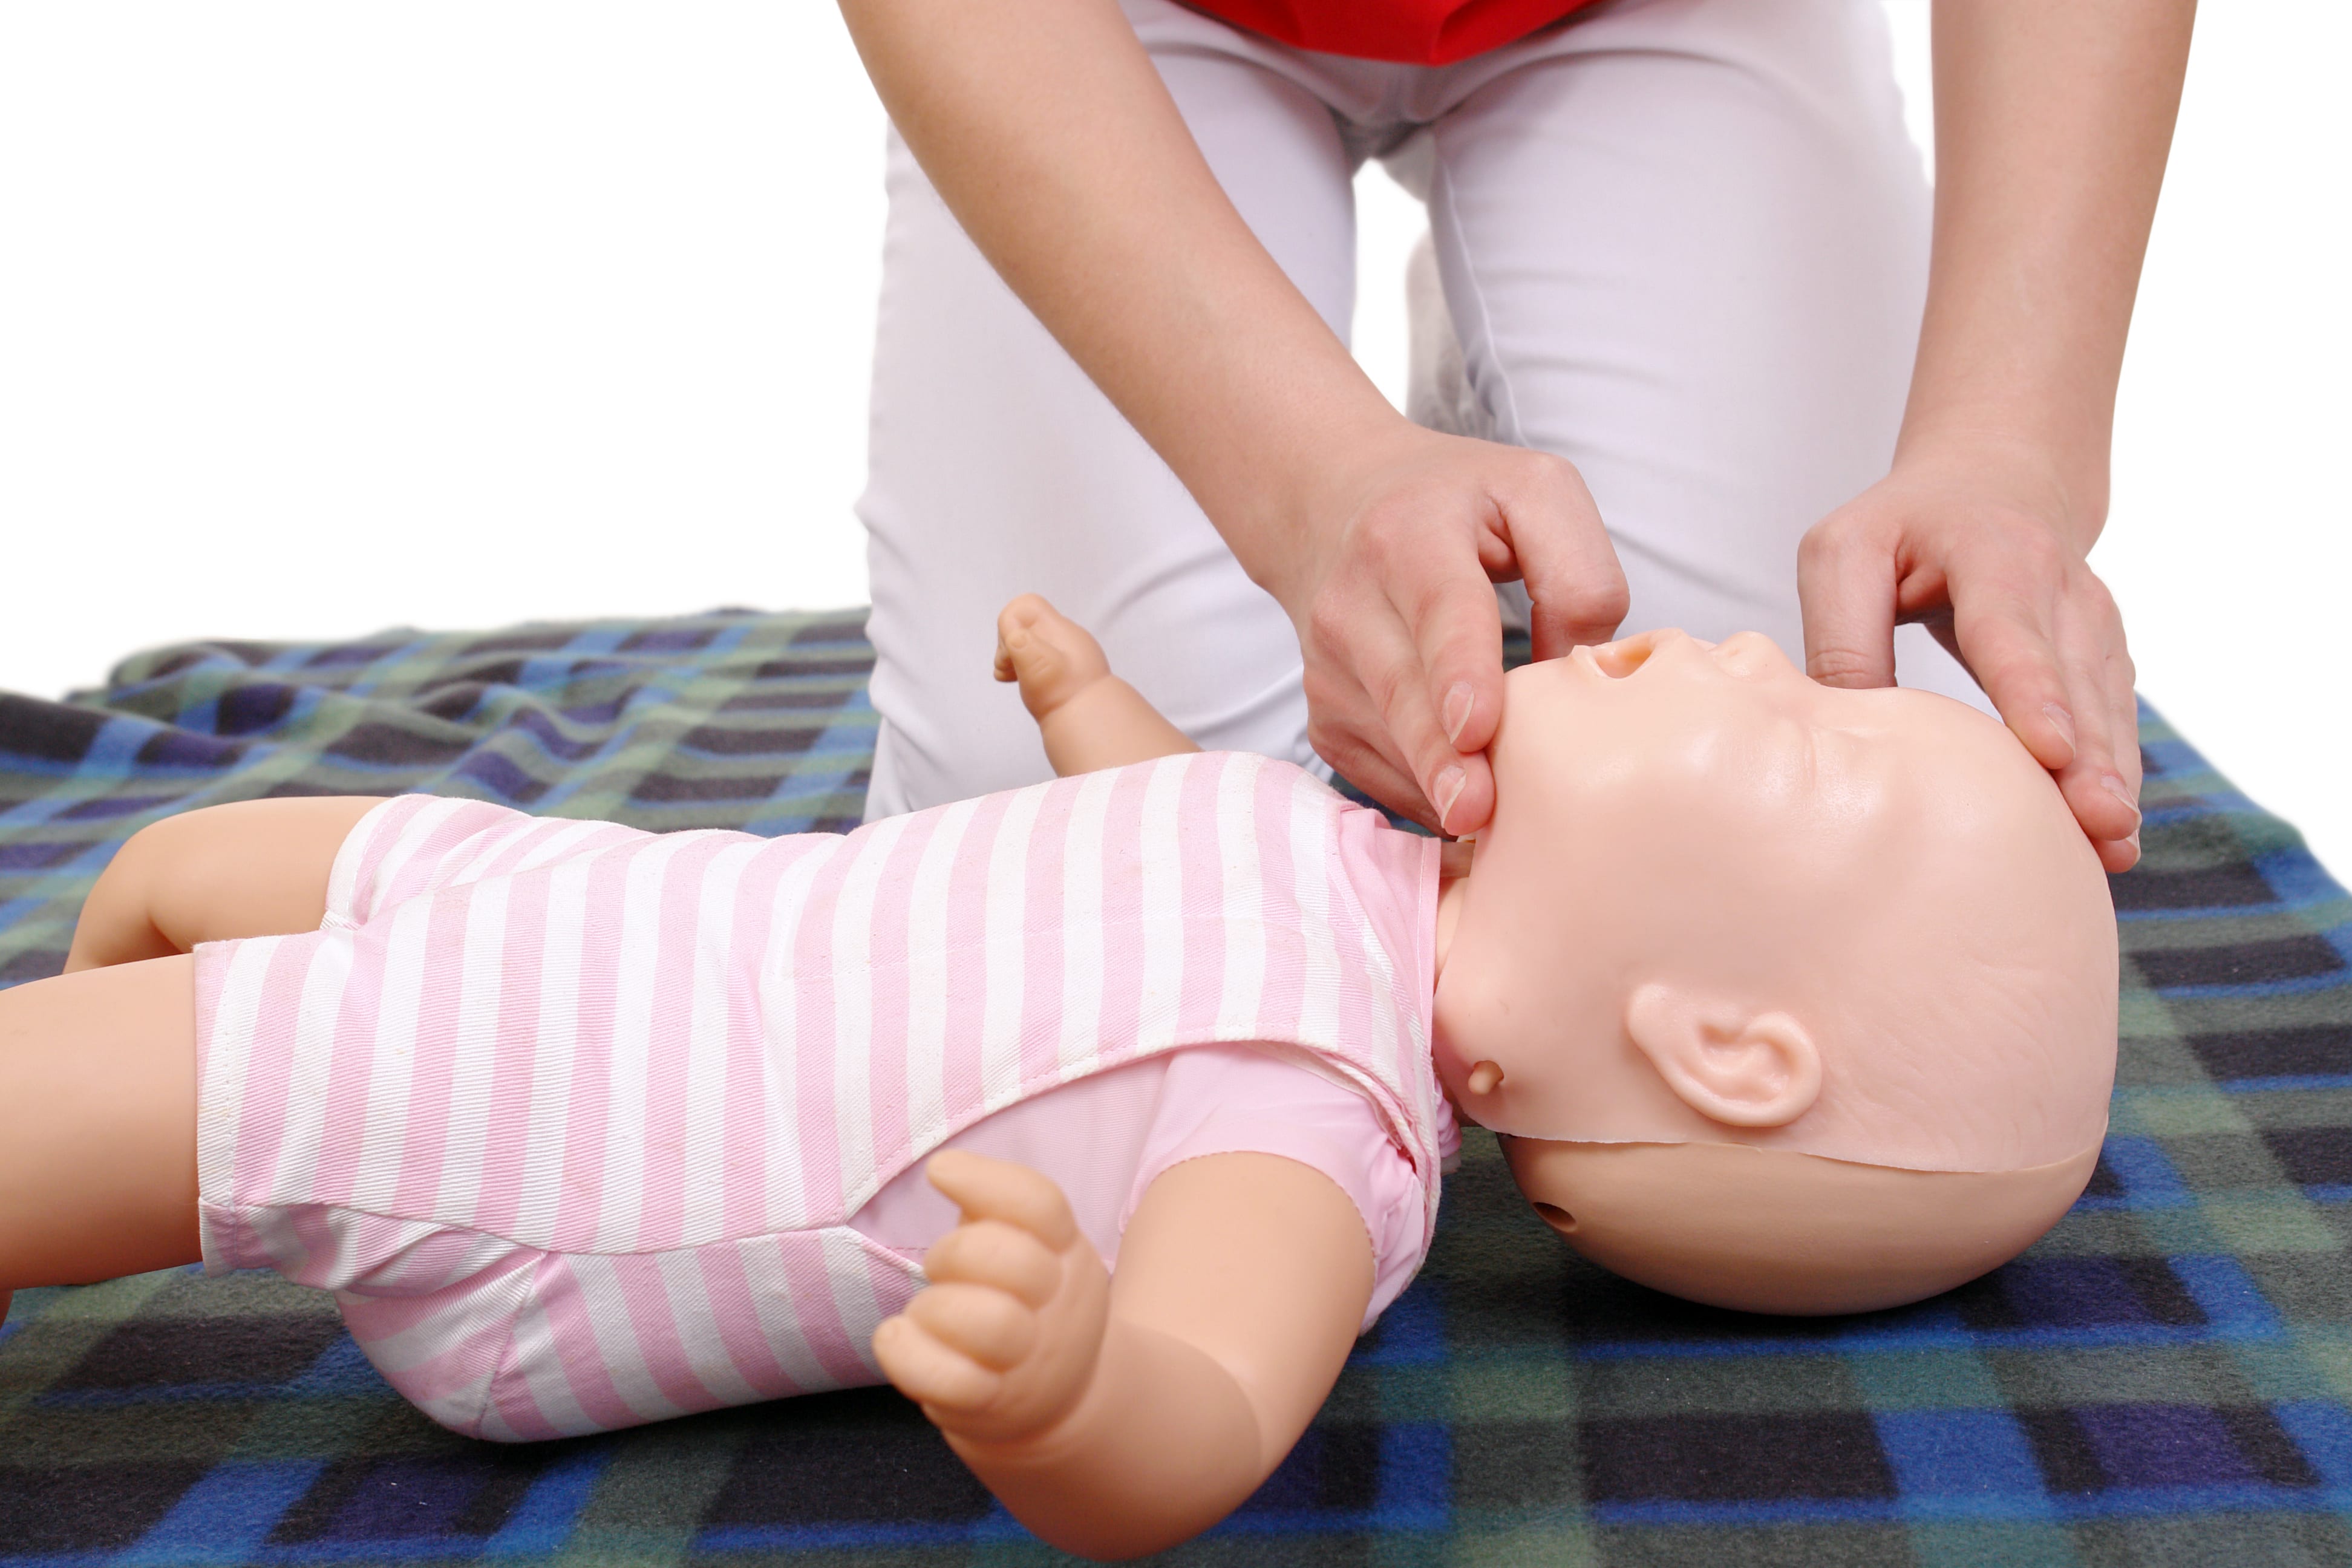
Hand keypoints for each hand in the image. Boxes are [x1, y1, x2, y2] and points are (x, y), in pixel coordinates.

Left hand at [871, 1150, 1111, 1449]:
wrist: (1062, 1401)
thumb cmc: (1021, 1300)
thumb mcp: (1029, 1245)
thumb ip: (992, 1205)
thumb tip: (946, 1168)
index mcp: (1065, 1250)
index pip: (1041, 1204)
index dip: (986, 1180)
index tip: (939, 1171)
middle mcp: (1057, 1303)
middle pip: (1009, 1260)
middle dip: (954, 1255)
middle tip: (940, 1268)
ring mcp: (1028, 1358)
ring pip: (988, 1324)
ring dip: (936, 1308)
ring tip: (926, 1312)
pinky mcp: (993, 1403)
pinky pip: (952, 1382)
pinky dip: (909, 1356)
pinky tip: (896, 1337)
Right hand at [993, 593, 1111, 721]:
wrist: (1093, 724)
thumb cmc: (1063, 694)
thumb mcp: (1037, 665)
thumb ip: (1020, 643)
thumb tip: (1012, 633)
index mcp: (1058, 629)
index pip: (1024, 605)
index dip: (1008, 626)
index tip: (1010, 654)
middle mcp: (1064, 636)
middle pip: (1024, 624)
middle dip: (1008, 644)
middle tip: (1008, 671)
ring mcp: (1066, 653)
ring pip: (1030, 642)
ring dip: (1014, 657)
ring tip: (1012, 678)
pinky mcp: (1064, 670)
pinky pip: (1039, 658)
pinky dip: (1025, 667)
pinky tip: (1022, 683)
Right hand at [1262, 424, 1627, 835]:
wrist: (1332, 506)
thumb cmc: (1456, 504)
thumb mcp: (1537, 494)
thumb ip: (1578, 576)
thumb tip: (1579, 680)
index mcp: (1412, 535)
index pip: (1440, 609)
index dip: (1458, 670)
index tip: (1476, 726)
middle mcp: (1351, 602)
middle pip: (1404, 693)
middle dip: (1441, 759)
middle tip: (1478, 811)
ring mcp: (1327, 668)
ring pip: (1389, 744)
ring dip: (1441, 785)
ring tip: (1490, 817)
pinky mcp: (1323, 719)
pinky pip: (1377, 774)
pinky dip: (1425, 796)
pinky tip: (1463, 797)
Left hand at [1798, 437, 2140, 872]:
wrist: (1995, 480)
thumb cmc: (1900, 527)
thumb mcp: (1844, 554)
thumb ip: (1842, 636)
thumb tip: (1847, 731)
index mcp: (1992, 553)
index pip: (2012, 628)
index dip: (2033, 690)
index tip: (2051, 749)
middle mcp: (2059, 588)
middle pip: (2074, 681)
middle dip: (2089, 757)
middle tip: (2100, 824)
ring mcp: (2093, 624)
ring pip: (2106, 708)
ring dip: (2111, 778)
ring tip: (2113, 848)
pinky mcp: (2103, 658)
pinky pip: (2114, 721)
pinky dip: (2114, 775)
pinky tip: (2113, 836)